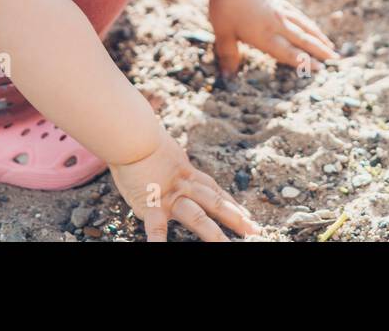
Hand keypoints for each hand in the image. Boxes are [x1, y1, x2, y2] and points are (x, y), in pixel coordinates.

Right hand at [109, 126, 259, 241]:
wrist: (133, 137)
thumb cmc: (142, 140)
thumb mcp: (164, 151)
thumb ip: (171, 162)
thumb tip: (168, 158)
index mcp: (188, 174)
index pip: (215, 191)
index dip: (232, 203)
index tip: (247, 215)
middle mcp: (184, 187)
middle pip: (215, 203)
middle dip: (236, 218)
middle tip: (255, 231)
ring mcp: (170, 198)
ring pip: (197, 217)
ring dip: (214, 233)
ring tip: (227, 245)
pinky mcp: (152, 206)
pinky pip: (157, 229)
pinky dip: (159, 242)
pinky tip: (161, 251)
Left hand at [207, 0, 338, 77]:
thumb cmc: (226, 7)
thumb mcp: (223, 34)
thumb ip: (229, 56)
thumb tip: (228, 77)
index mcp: (265, 36)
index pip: (288, 52)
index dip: (304, 62)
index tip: (320, 69)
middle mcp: (277, 25)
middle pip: (302, 40)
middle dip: (319, 51)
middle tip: (334, 59)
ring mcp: (280, 12)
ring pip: (304, 26)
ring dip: (318, 37)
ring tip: (330, 45)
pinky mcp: (278, 2)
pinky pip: (298, 15)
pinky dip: (308, 23)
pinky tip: (312, 27)